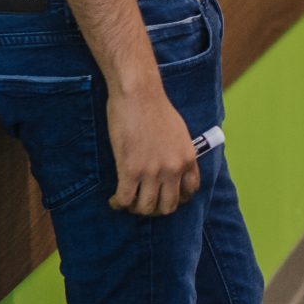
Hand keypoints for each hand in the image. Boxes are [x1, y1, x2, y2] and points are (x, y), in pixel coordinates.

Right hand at [107, 81, 199, 215]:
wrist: (138, 94)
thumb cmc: (155, 108)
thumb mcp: (179, 132)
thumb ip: (178, 153)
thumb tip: (172, 168)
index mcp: (188, 159)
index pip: (189, 192)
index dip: (176, 199)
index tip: (164, 197)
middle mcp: (173, 169)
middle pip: (167, 206)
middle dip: (155, 209)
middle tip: (143, 203)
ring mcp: (152, 171)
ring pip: (145, 208)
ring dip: (135, 209)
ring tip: (128, 202)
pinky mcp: (130, 170)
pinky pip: (125, 200)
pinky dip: (118, 204)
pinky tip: (114, 200)